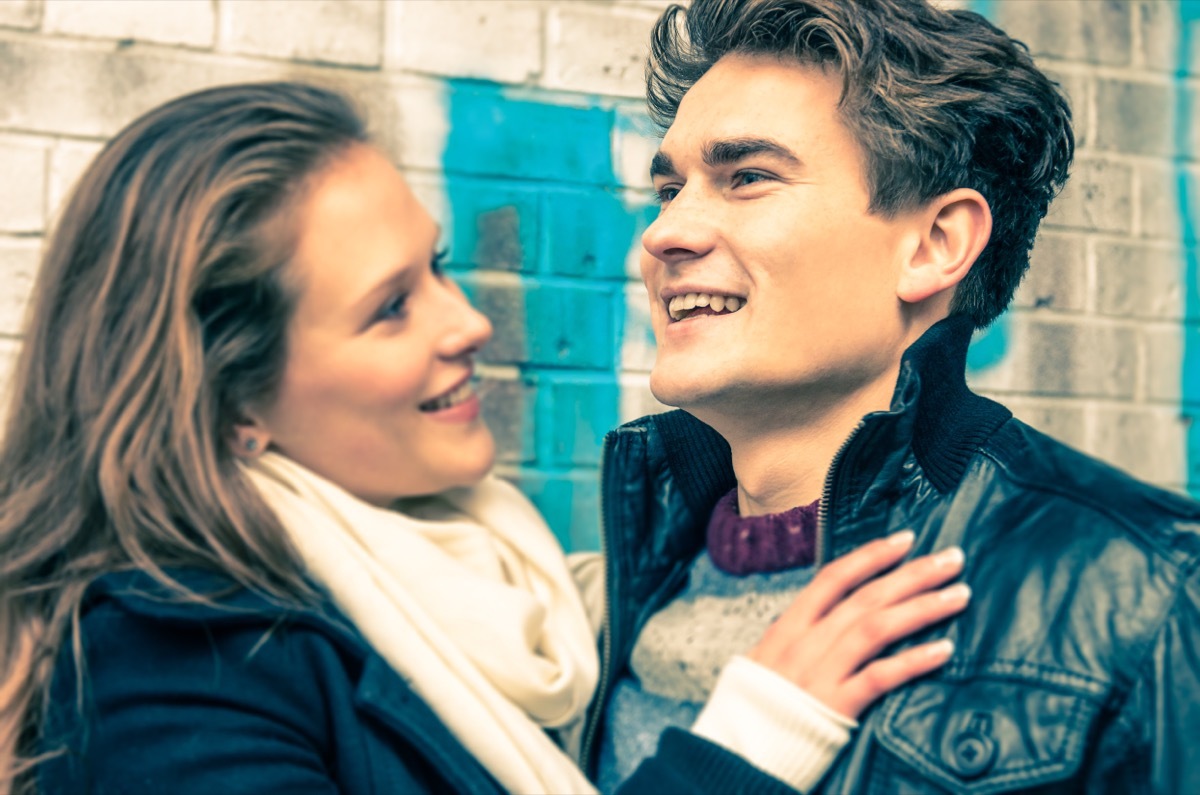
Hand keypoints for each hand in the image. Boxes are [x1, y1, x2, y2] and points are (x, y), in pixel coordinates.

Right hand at [747, 530, 967, 718]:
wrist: (736, 754)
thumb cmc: (754, 709)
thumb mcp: (766, 661)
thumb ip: (798, 638)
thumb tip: (829, 616)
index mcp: (788, 628)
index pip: (833, 578)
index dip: (871, 556)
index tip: (906, 539)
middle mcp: (804, 643)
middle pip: (865, 598)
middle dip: (912, 574)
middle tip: (952, 558)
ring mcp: (819, 673)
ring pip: (875, 628)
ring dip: (922, 607)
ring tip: (958, 595)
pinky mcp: (834, 707)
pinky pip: (879, 677)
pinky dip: (912, 661)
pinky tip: (943, 650)